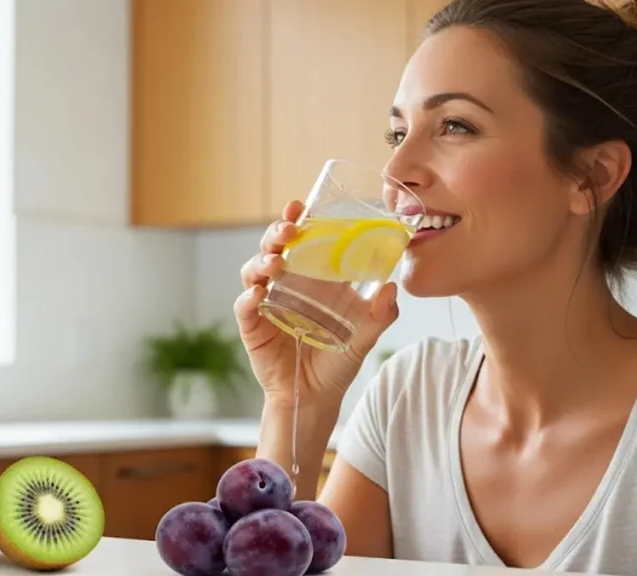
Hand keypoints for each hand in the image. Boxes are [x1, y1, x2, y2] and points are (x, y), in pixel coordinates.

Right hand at [234, 200, 400, 405]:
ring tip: (276, 263)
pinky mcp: (252, 326)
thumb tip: (393, 287)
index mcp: (308, 278)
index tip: (301, 206)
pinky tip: (257, 295)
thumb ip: (380, 314)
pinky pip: (244, 307)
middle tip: (290, 231)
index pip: (298, 241)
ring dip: (261, 262)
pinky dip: (247, 298)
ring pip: (252, 271)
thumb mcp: (364, 336)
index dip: (296, 220)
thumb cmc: (336, 361)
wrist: (314, 397)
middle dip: (276, 234)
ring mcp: (264, 304)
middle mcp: (283, 285)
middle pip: (271, 248)